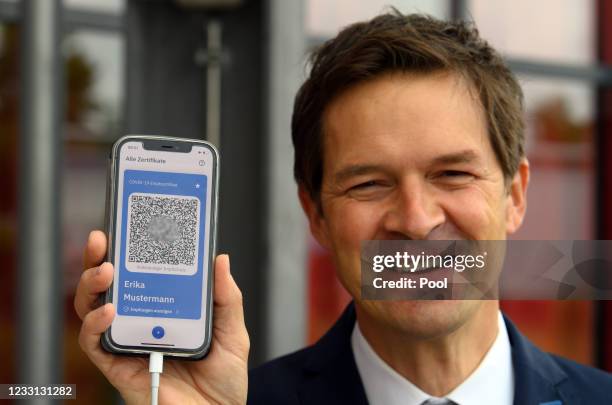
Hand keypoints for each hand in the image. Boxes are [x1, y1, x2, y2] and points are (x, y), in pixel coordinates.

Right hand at [74, 230, 248, 404]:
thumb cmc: (223, 379)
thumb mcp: (232, 332)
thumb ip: (226, 298)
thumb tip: (219, 258)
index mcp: (166, 309)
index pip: (140, 275)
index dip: (129, 250)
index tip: (127, 225)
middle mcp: (142, 323)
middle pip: (109, 287)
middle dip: (99, 259)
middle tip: (102, 240)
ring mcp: (128, 343)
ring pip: (92, 309)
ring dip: (92, 286)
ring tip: (108, 271)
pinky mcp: (118, 367)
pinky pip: (95, 344)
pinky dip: (96, 325)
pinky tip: (110, 311)